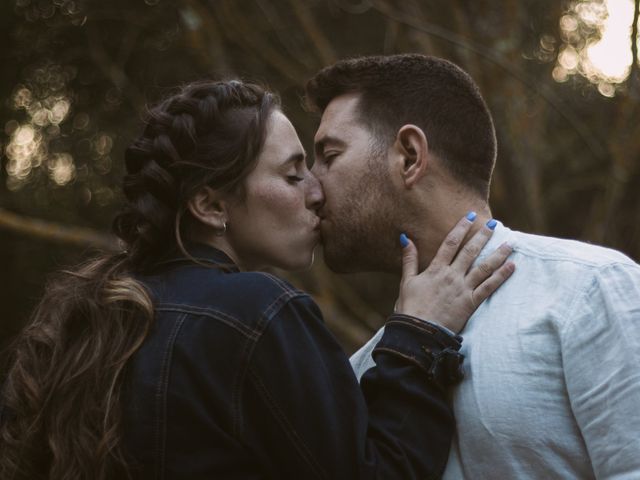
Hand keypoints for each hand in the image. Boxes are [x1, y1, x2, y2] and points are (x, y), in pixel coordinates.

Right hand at [395, 215, 514, 332]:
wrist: (419, 332)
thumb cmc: (410, 308)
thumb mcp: (406, 281)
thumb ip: (409, 259)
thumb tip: (406, 238)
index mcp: (436, 269)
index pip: (450, 243)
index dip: (461, 228)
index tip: (470, 216)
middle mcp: (452, 276)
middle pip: (470, 251)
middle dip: (482, 236)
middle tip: (493, 223)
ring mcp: (463, 289)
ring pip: (484, 267)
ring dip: (498, 254)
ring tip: (510, 243)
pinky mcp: (471, 303)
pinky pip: (489, 287)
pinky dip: (502, 276)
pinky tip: (512, 266)